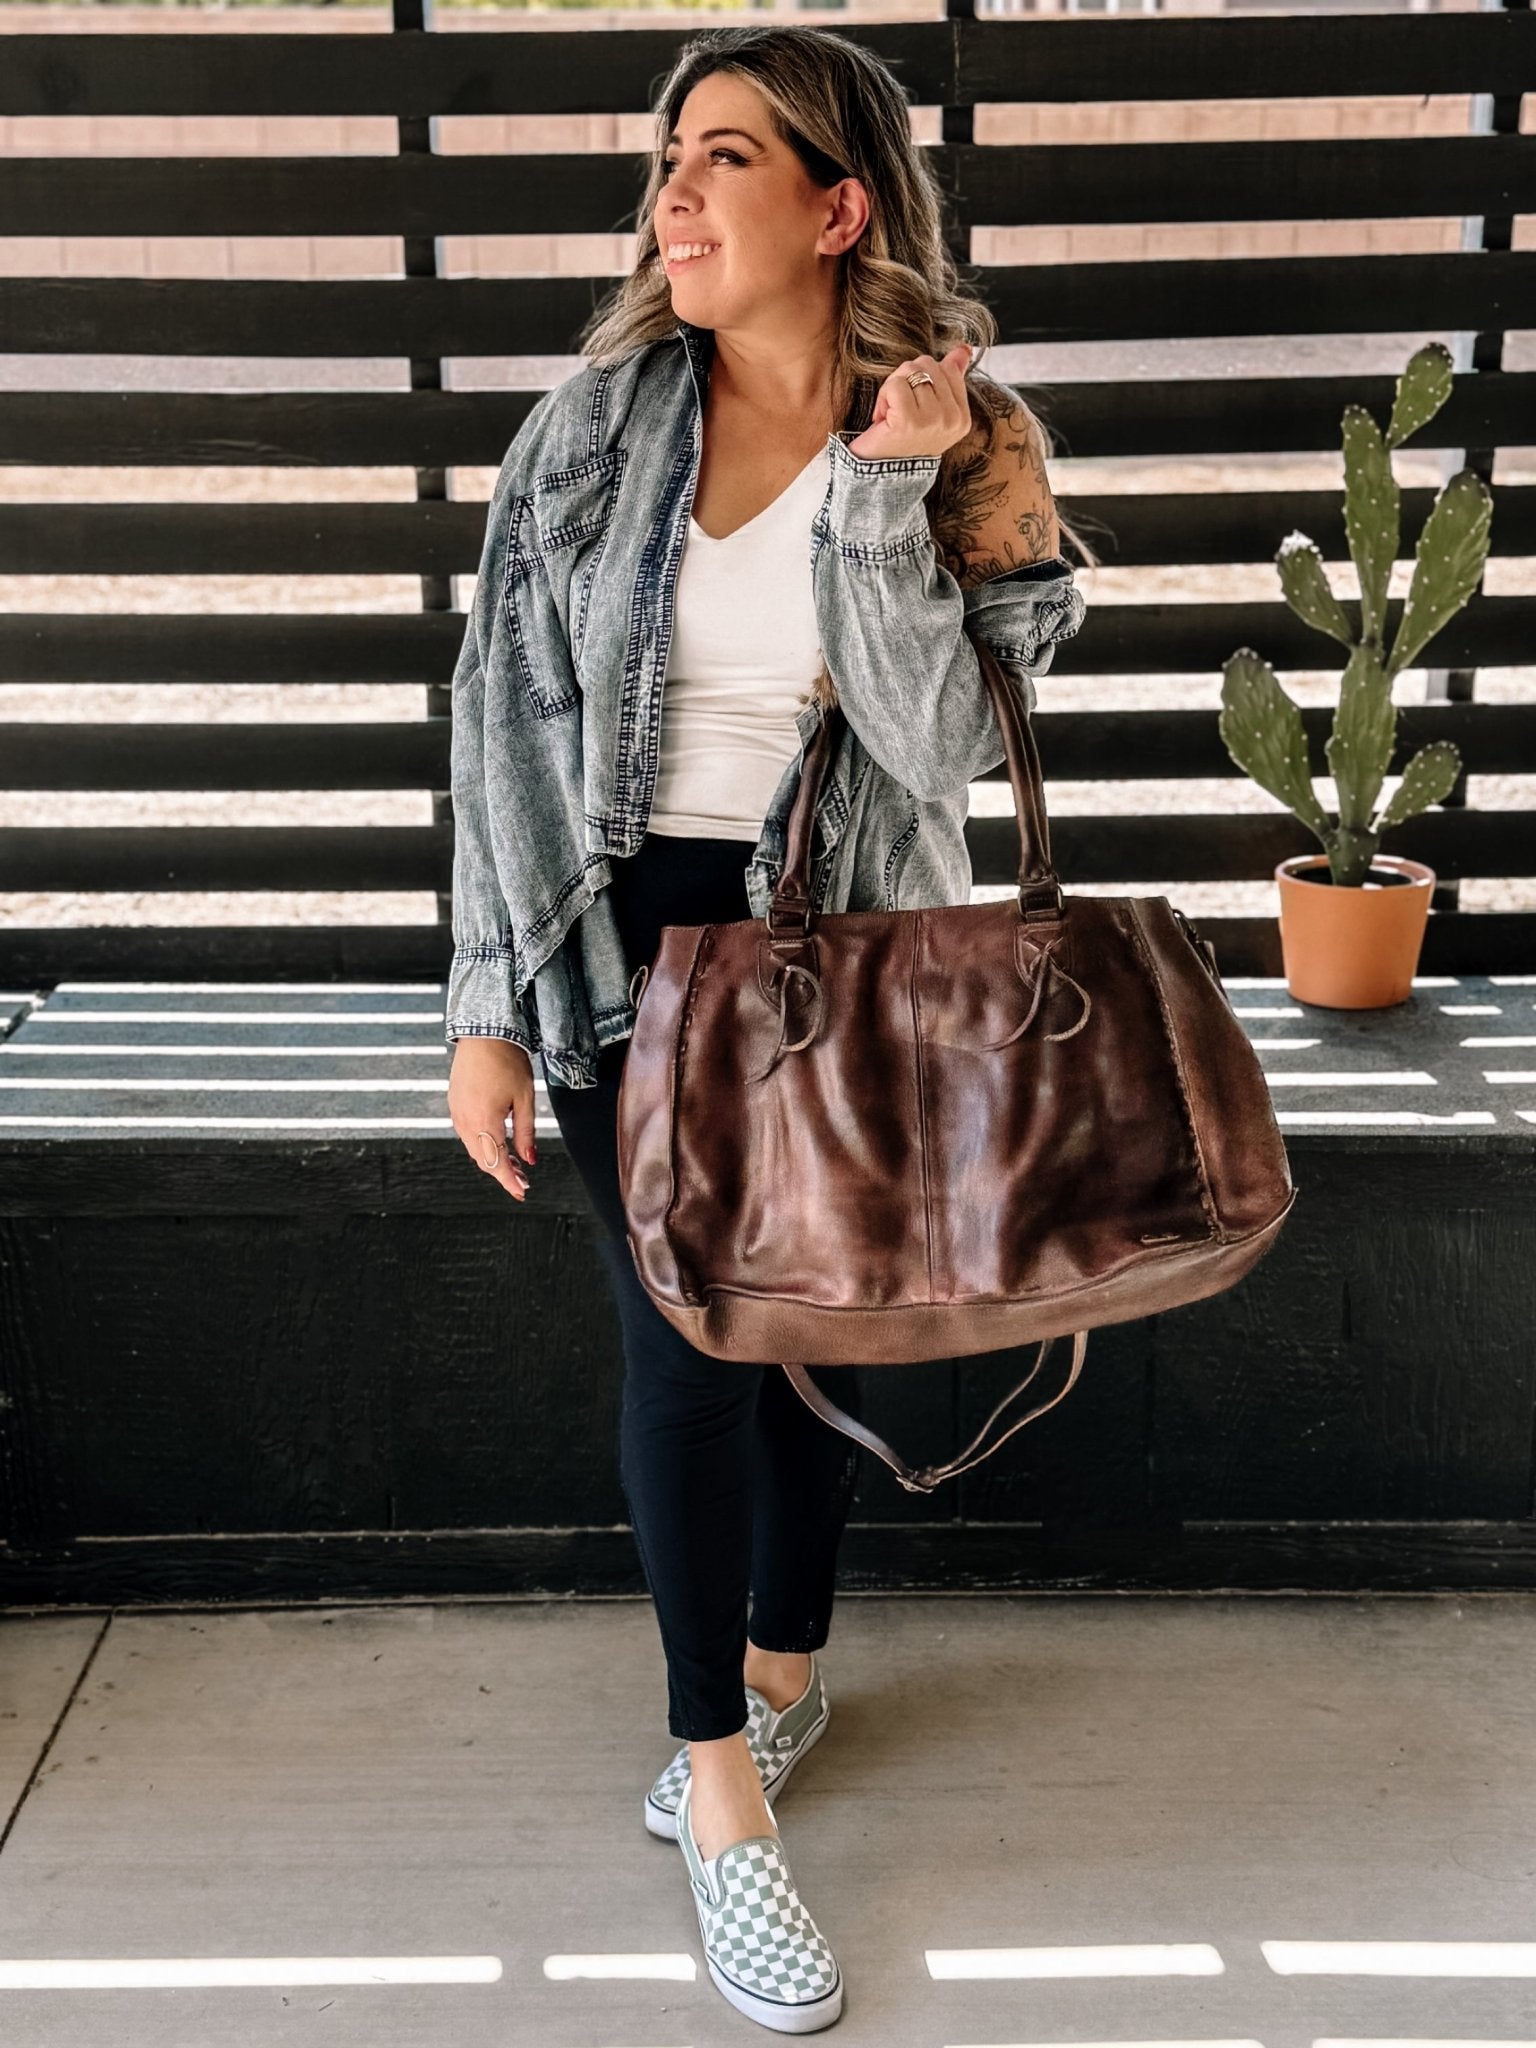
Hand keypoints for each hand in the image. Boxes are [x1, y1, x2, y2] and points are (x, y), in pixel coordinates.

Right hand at [448, 1037, 537, 1201]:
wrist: (484, 1034)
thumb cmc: (508, 1062)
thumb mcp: (525, 1099)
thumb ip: (526, 1133)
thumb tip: (530, 1160)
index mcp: (484, 1122)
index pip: (497, 1163)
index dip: (510, 1181)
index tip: (522, 1193)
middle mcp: (465, 1121)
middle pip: (483, 1160)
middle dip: (503, 1173)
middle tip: (523, 1179)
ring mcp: (456, 1113)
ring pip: (474, 1148)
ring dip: (492, 1158)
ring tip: (514, 1163)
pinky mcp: (454, 1105)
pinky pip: (467, 1134)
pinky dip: (482, 1144)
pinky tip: (497, 1142)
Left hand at [844, 343, 973, 462]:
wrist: (881, 475)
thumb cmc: (903, 440)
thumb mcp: (931, 410)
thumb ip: (950, 378)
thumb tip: (963, 349)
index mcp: (962, 417)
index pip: (947, 368)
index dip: (922, 378)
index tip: (915, 405)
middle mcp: (952, 419)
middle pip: (927, 365)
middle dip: (906, 380)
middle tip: (899, 410)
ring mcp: (933, 420)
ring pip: (909, 372)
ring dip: (891, 390)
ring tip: (891, 416)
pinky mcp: (910, 421)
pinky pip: (895, 385)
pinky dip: (883, 398)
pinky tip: (883, 419)